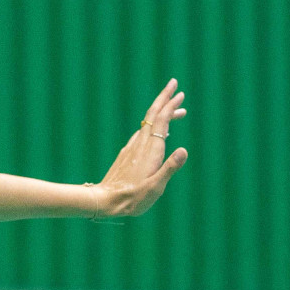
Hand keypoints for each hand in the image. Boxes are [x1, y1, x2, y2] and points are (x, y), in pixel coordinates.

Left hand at [94, 78, 188, 217]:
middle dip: (164, 100)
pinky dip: (153, 127)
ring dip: (161, 114)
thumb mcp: (156, 186)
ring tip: (174, 111)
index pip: (161, 120)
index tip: (178, 91)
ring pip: (148, 124)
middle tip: (175, 87)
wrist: (105, 201)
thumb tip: (184, 150)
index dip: (169, 105)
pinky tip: (157, 133)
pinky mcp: (127, 155)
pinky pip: (142, 134)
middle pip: (152, 116)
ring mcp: (132, 149)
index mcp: (150, 150)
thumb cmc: (133, 198)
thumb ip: (170, 168)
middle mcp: (140, 145)